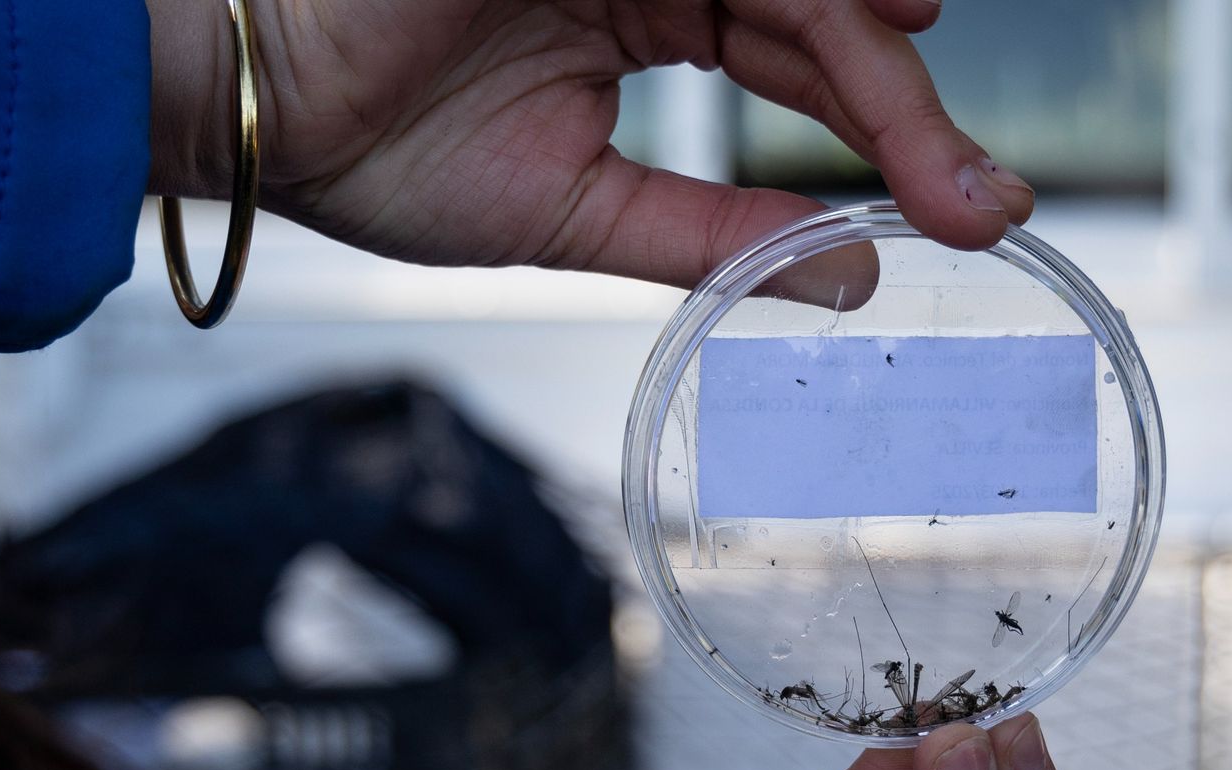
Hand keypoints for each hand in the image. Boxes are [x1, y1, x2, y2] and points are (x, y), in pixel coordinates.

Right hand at [149, 0, 1034, 284]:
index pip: (797, 50)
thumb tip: (839, 280)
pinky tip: (867, 21)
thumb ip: (711, 234)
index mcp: (642, 14)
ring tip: (927, 138)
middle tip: (972, 201)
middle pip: (816, 2)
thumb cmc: (379, 160)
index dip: (885, 119)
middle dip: (897, 102)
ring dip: (859, 38)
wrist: (259, 110)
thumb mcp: (579, 215)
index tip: (965, 207)